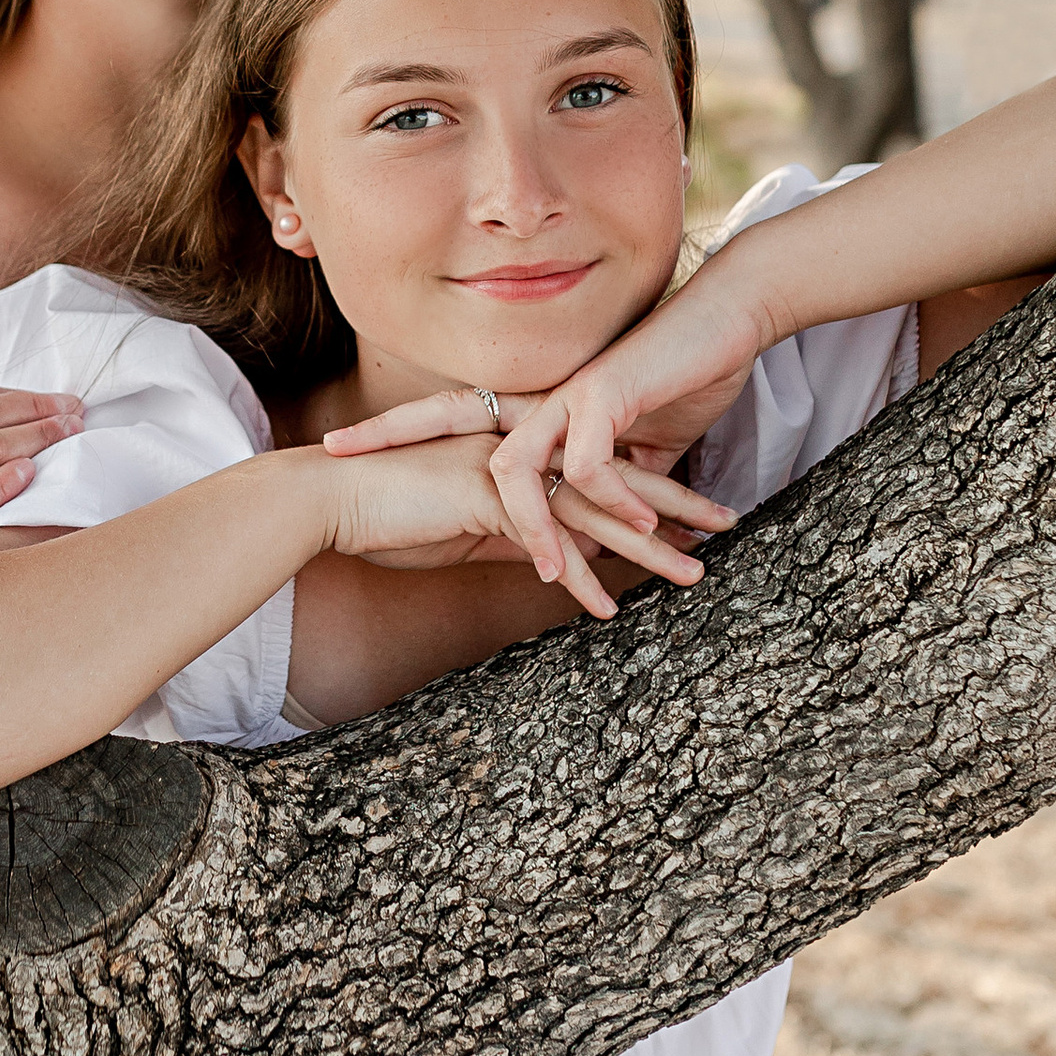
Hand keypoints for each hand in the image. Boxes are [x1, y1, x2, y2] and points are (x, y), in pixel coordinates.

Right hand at [316, 434, 707, 623]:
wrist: (327, 500)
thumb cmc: (388, 516)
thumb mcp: (470, 528)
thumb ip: (523, 534)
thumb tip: (570, 559)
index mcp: (522, 450)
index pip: (600, 469)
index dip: (652, 490)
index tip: (697, 511)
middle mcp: (521, 448)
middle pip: (612, 477)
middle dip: (674, 505)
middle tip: (728, 524)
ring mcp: (506, 466)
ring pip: (592, 507)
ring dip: (645, 544)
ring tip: (692, 573)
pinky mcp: (484, 493)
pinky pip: (543, 540)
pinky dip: (575, 574)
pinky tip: (605, 606)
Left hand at [323, 287, 754, 575]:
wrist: (726, 322)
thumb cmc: (680, 376)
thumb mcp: (634, 445)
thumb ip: (604, 481)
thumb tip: (597, 522)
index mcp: (536, 407)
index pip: (449, 414)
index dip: (395, 428)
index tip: (340, 443)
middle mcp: (541, 397)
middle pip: (449, 415)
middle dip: (392, 436)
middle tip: (334, 454)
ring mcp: (571, 396)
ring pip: (517, 462)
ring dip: (531, 526)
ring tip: (547, 572)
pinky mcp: (609, 398)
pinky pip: (588, 464)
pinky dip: (604, 501)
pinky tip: (633, 529)